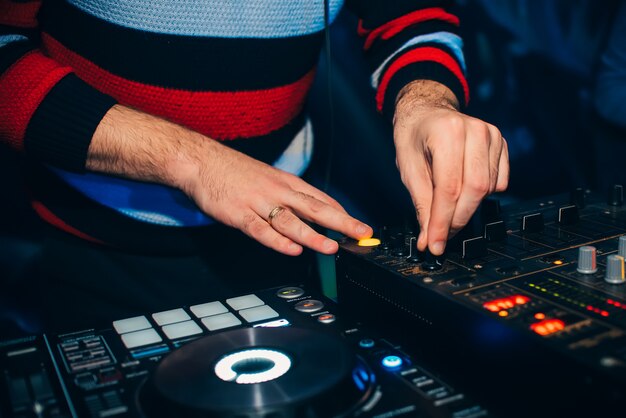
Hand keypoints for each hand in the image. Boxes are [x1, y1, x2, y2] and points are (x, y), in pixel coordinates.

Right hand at [178, 144, 372, 255]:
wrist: (202, 161)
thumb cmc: (237, 172)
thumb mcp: (270, 178)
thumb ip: (290, 196)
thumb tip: (313, 214)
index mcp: (287, 183)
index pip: (321, 200)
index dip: (343, 214)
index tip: (360, 227)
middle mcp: (278, 191)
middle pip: (314, 208)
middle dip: (341, 222)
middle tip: (361, 233)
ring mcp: (258, 202)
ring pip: (290, 221)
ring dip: (312, 235)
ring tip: (331, 247)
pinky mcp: (239, 214)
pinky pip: (261, 230)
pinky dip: (277, 241)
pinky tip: (292, 249)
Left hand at [393, 81, 508, 254]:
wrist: (427, 111)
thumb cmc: (414, 136)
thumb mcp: (408, 168)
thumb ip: (421, 204)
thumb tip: (430, 238)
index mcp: (446, 132)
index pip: (449, 188)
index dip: (442, 221)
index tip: (435, 244)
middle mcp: (474, 130)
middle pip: (474, 190)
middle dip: (457, 219)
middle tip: (441, 236)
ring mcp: (492, 135)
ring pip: (487, 188)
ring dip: (467, 207)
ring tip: (446, 207)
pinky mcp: (502, 143)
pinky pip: (499, 181)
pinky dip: (482, 194)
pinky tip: (463, 187)